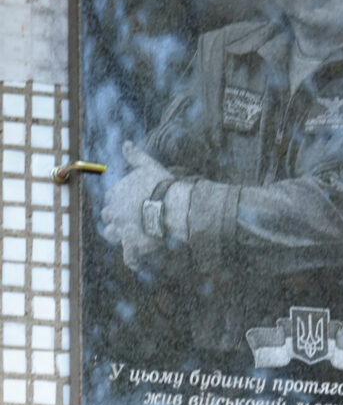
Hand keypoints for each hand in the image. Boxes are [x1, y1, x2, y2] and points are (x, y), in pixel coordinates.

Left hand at [100, 141, 170, 270]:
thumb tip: (126, 143)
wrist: (173, 206)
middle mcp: (115, 213)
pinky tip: (137, 261)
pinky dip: (133, 259)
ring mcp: (123, 230)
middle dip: (116, 216)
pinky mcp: (134, 245)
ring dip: (118, 234)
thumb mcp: (148, 165)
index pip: (110, 197)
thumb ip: (135, 155)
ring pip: (111, 234)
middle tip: (130, 216)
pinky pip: (129, 257)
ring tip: (129, 235)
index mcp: (115, 194)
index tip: (129, 199)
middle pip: (108, 215)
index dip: (118, 199)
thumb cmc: (161, 183)